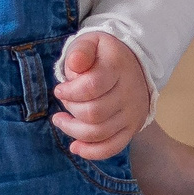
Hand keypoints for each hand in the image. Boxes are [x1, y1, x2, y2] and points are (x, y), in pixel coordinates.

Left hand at [53, 31, 149, 159]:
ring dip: (73, 130)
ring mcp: (132, 114)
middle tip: (64, 101)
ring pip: (99, 133)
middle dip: (71, 109)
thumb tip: (74, 65)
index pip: (91, 87)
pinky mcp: (132, 129)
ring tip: (60, 120)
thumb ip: (80, 51)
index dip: (70, 92)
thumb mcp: (91, 42)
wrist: (133, 65)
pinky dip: (91, 152)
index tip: (60, 90)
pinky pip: (112, 148)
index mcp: (118, 68)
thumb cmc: (104, 55)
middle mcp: (130, 92)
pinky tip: (75, 146)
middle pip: (93, 113)